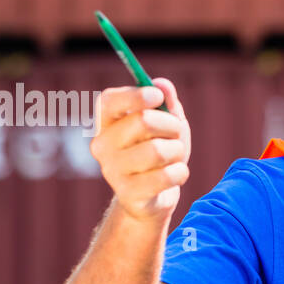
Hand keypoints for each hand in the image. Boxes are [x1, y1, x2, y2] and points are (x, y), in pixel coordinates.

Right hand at [90, 78, 191, 220]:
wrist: (152, 198)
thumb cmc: (159, 153)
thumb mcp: (167, 125)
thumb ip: (166, 103)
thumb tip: (162, 84)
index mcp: (105, 123)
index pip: (110, 100)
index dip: (136, 95)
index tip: (157, 97)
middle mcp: (102, 146)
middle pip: (143, 121)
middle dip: (172, 125)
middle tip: (176, 133)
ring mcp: (112, 172)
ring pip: (158, 150)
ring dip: (177, 151)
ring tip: (175, 157)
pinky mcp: (129, 194)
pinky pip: (167, 176)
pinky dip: (181, 172)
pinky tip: (175, 175)